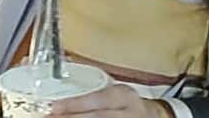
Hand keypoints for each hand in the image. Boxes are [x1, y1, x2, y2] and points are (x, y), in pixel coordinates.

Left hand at [49, 85, 171, 116]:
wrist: (154, 117)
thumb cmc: (127, 105)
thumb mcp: (115, 93)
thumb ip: (93, 94)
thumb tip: (59, 96)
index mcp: (124, 96)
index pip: (97, 100)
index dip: (74, 105)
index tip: (53, 107)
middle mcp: (128, 113)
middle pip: (98, 117)